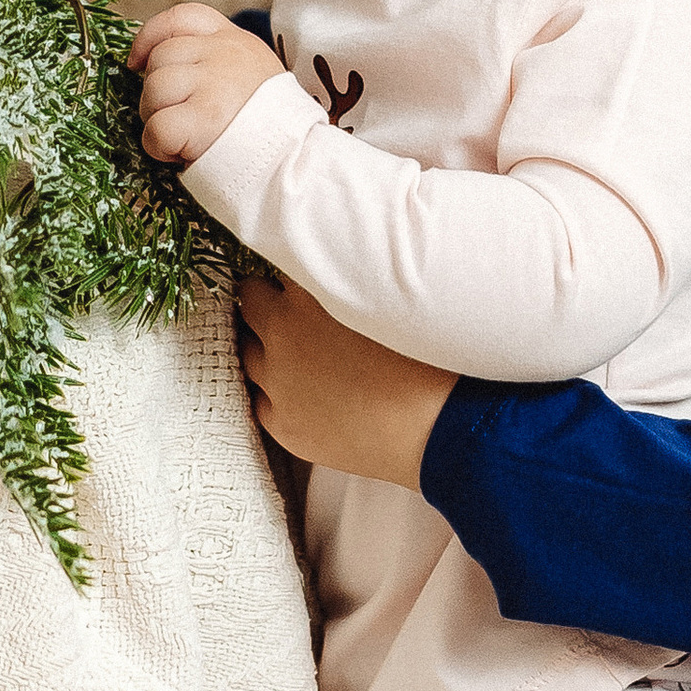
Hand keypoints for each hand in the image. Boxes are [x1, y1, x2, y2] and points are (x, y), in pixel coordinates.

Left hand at [127, 0, 287, 163]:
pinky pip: (157, 128)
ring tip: (185, 137)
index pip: (182, 17)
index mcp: (235, 41)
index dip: (150, 36)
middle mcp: (224, 54)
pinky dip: (160, 147)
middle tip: (182, 119)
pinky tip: (184, 153)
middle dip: (157, 93)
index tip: (137, 62)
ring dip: (157, 119)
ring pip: (154, 89)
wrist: (296, 160)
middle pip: (160, 58)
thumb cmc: (269, 126)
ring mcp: (214, 83)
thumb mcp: (252, 74)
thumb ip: (215, 62)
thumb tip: (157, 65)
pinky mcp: (204, 117)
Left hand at [239, 272, 453, 483]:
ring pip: (247, 351)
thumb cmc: (431, 356)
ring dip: (266, 344)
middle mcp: (282, 336)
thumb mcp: (389, 296)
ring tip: (301, 350)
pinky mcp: (282, 425)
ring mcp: (277, 384)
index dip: (293, 268)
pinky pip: (258, 398)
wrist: (442, 429)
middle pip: (251, 301)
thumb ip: (348, 277)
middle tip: (299, 308)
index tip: (305, 274)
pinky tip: (301, 388)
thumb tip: (333, 268)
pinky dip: (273, 389)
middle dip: (271, 301)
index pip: (275, 261)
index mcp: (308, 294)